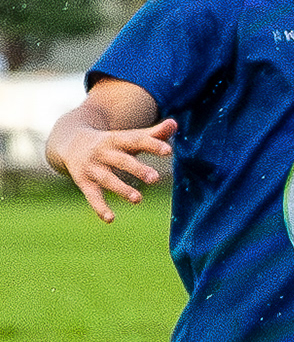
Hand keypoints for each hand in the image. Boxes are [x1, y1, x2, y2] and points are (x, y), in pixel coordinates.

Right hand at [55, 115, 174, 220]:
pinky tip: (110, 219)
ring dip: (121, 189)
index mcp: (117, 139)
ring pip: (107, 178)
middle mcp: (103, 152)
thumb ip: (152, 134)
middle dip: (137, 169)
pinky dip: (99, 207)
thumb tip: (175, 123)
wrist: (69, 141)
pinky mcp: (83, 182)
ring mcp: (92, 167)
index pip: (136, 140)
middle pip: (121, 160)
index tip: (168, 150)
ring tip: (138, 199)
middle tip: (155, 178)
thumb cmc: (111, 142)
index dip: (152, 145)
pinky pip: (92, 195)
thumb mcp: (128, 137)